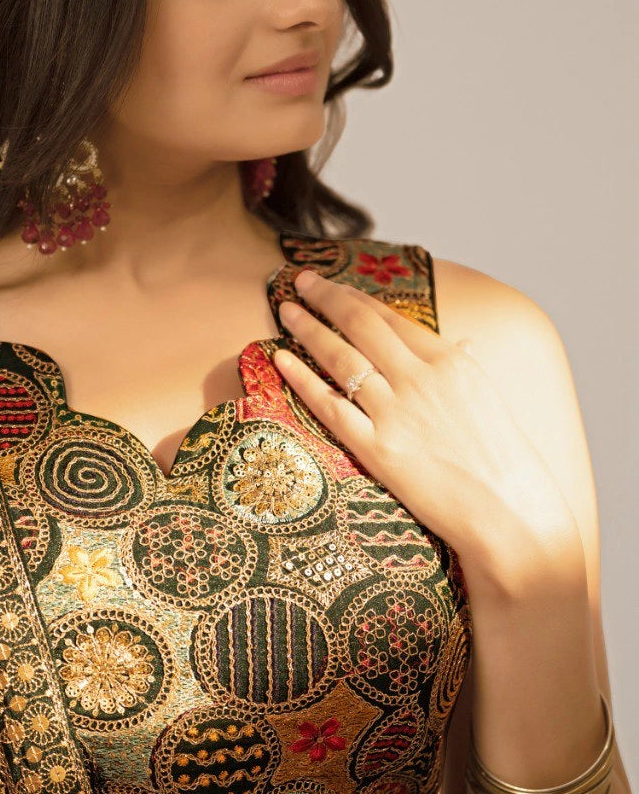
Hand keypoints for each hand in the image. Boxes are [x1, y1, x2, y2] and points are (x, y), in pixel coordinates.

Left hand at [273, 269, 582, 591]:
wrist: (511, 512)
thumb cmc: (505, 460)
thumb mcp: (490, 398)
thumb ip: (465, 367)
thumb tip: (460, 343)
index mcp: (450, 360)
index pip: (390, 316)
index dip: (354, 295)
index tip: (331, 284)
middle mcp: (419, 378)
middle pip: (360, 325)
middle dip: (325, 297)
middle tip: (300, 281)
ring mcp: (396, 412)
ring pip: (340, 358)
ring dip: (308, 329)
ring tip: (287, 312)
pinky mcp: (377, 449)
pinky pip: (330, 405)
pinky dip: (303, 378)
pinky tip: (282, 360)